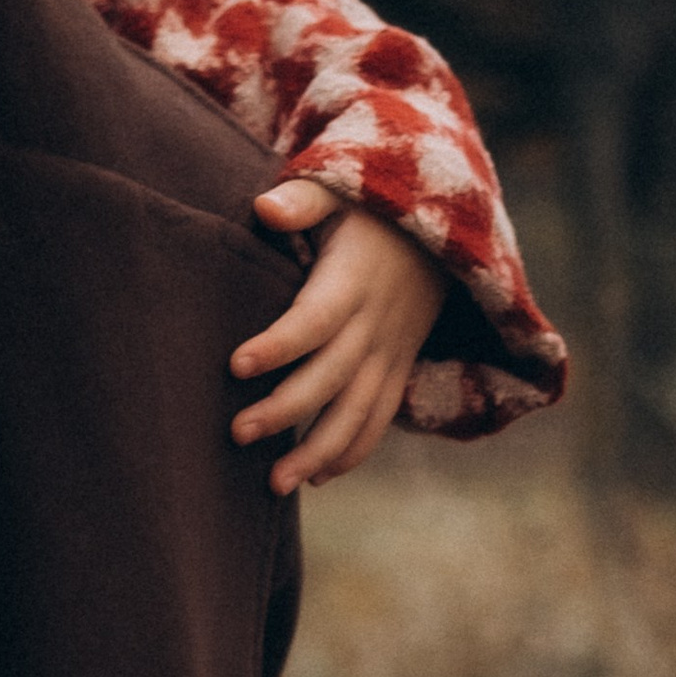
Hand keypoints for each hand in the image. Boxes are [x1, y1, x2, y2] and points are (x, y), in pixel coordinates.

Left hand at [232, 179, 445, 492]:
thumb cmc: (368, 211)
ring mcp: (391, 353)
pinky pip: (379, 418)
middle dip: (287, 410)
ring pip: (359, 412)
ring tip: (274, 484)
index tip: (235, 365)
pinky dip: (351, 452)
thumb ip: (303, 200)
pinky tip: (314, 479)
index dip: (279, 344)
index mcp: (354, 280)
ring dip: (319, 451)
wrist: (439, 232)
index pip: (315, 319)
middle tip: (237, 433)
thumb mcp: (340, 192)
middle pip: (332, 376)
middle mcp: (376, 324)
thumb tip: (264, 207)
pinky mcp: (398, 370)